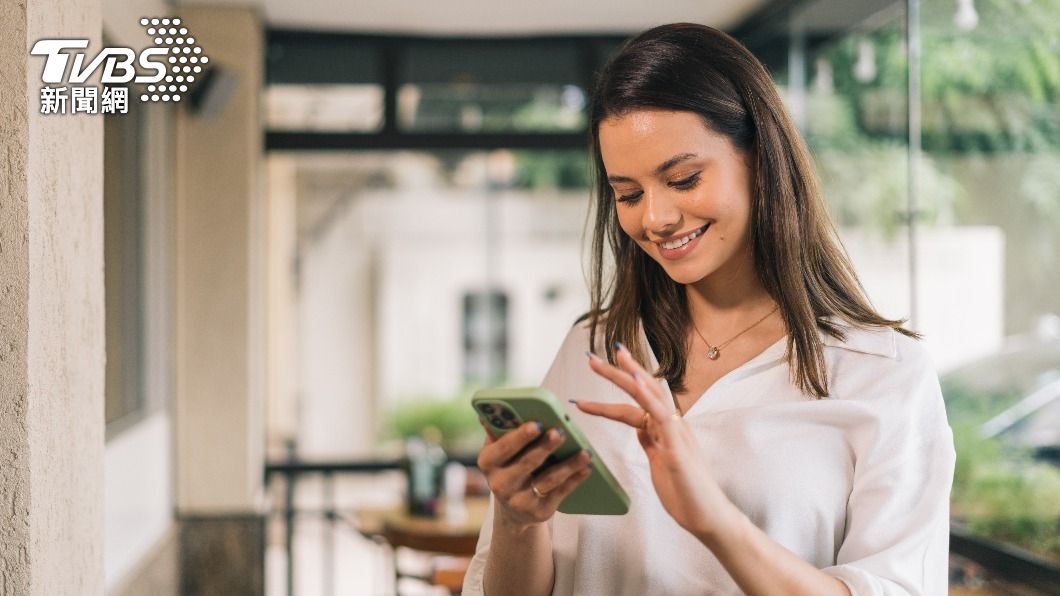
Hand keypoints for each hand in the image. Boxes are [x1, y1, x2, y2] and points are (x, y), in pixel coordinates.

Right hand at [476, 420, 592, 530]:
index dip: (520, 436)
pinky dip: (575, 479)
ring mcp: (519, 501)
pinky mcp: (539, 512)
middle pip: (526, 463)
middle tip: (561, 432)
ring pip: (548, 480)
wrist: (512, 507)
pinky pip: (560, 493)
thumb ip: (501, 429)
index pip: (503, 448)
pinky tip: (587, 467)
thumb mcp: (499, 450)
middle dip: (545, 447)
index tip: (537, 423)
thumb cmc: (509, 466)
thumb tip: (500, 409)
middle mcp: (500, 484)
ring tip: (585, 452)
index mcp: (488, 462)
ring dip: (568, 465)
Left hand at [576, 344, 735, 538]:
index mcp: (665, 428)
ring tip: (610, 358)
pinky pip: (661, 416)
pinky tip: (637, 382)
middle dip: (617, 372)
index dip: (616, 385)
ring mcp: (676, 432)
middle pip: (642, 390)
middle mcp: (671, 424)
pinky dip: (648, 397)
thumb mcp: (660, 462)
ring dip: (629, 376)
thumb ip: (651, 442)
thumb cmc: (685, 492)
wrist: (707, 516)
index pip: (636, 400)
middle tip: (591, 358)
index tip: (599, 367)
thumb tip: (639, 428)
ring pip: (651, 396)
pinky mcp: (677, 446)